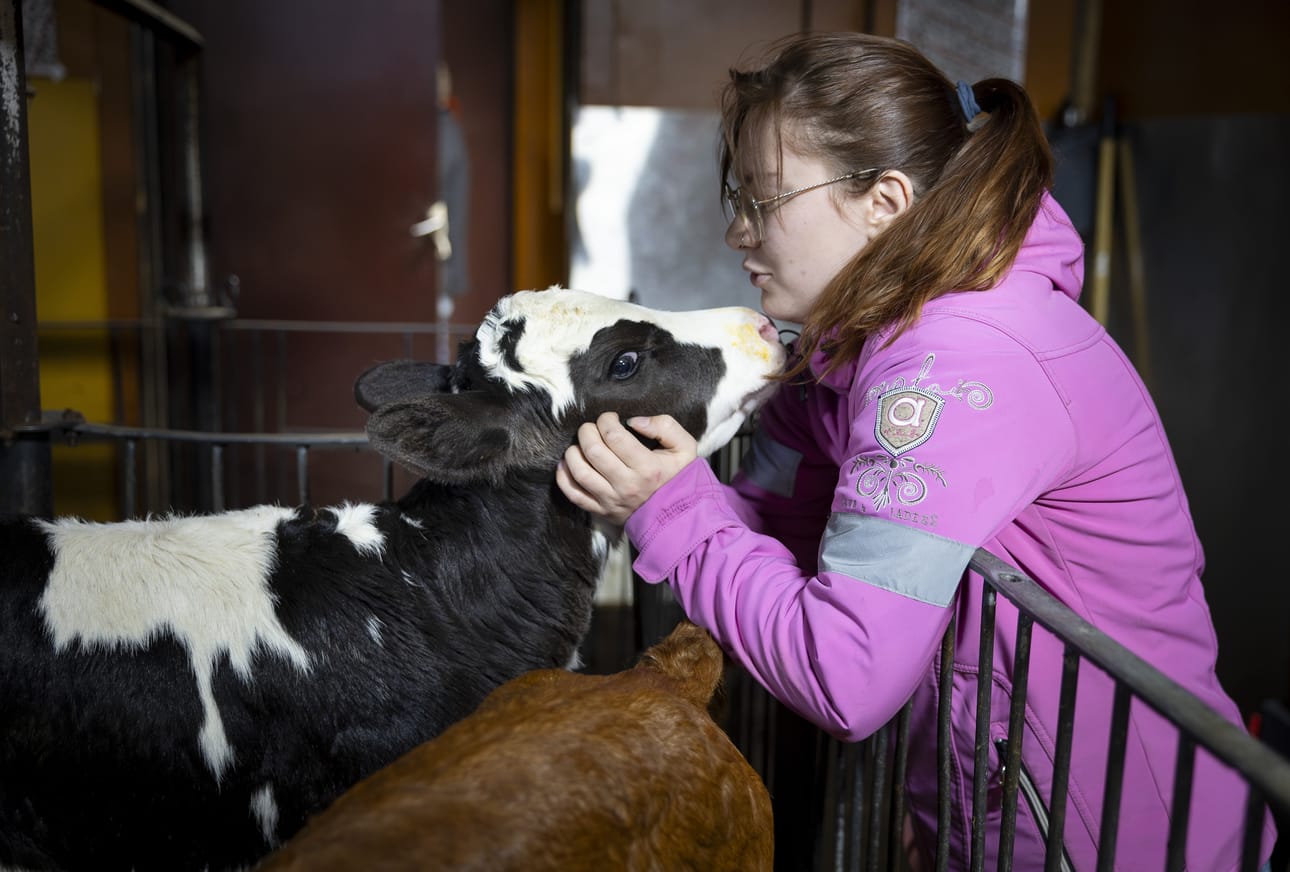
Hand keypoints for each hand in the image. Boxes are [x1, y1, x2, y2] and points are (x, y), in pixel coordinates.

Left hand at [556, 412, 697, 524]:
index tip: (610, 418)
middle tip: (592, 428)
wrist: (678, 516)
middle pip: (593, 451)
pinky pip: (574, 495)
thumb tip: (634, 421)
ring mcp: (611, 500)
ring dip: (574, 452)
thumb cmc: (678, 477)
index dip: (606, 420)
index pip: (614, 436)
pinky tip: (567, 464)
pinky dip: (564, 478)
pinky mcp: (601, 511)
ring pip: (580, 472)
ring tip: (580, 445)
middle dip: (587, 431)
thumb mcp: (685, 448)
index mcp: (648, 467)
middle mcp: (627, 485)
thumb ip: (665, 426)